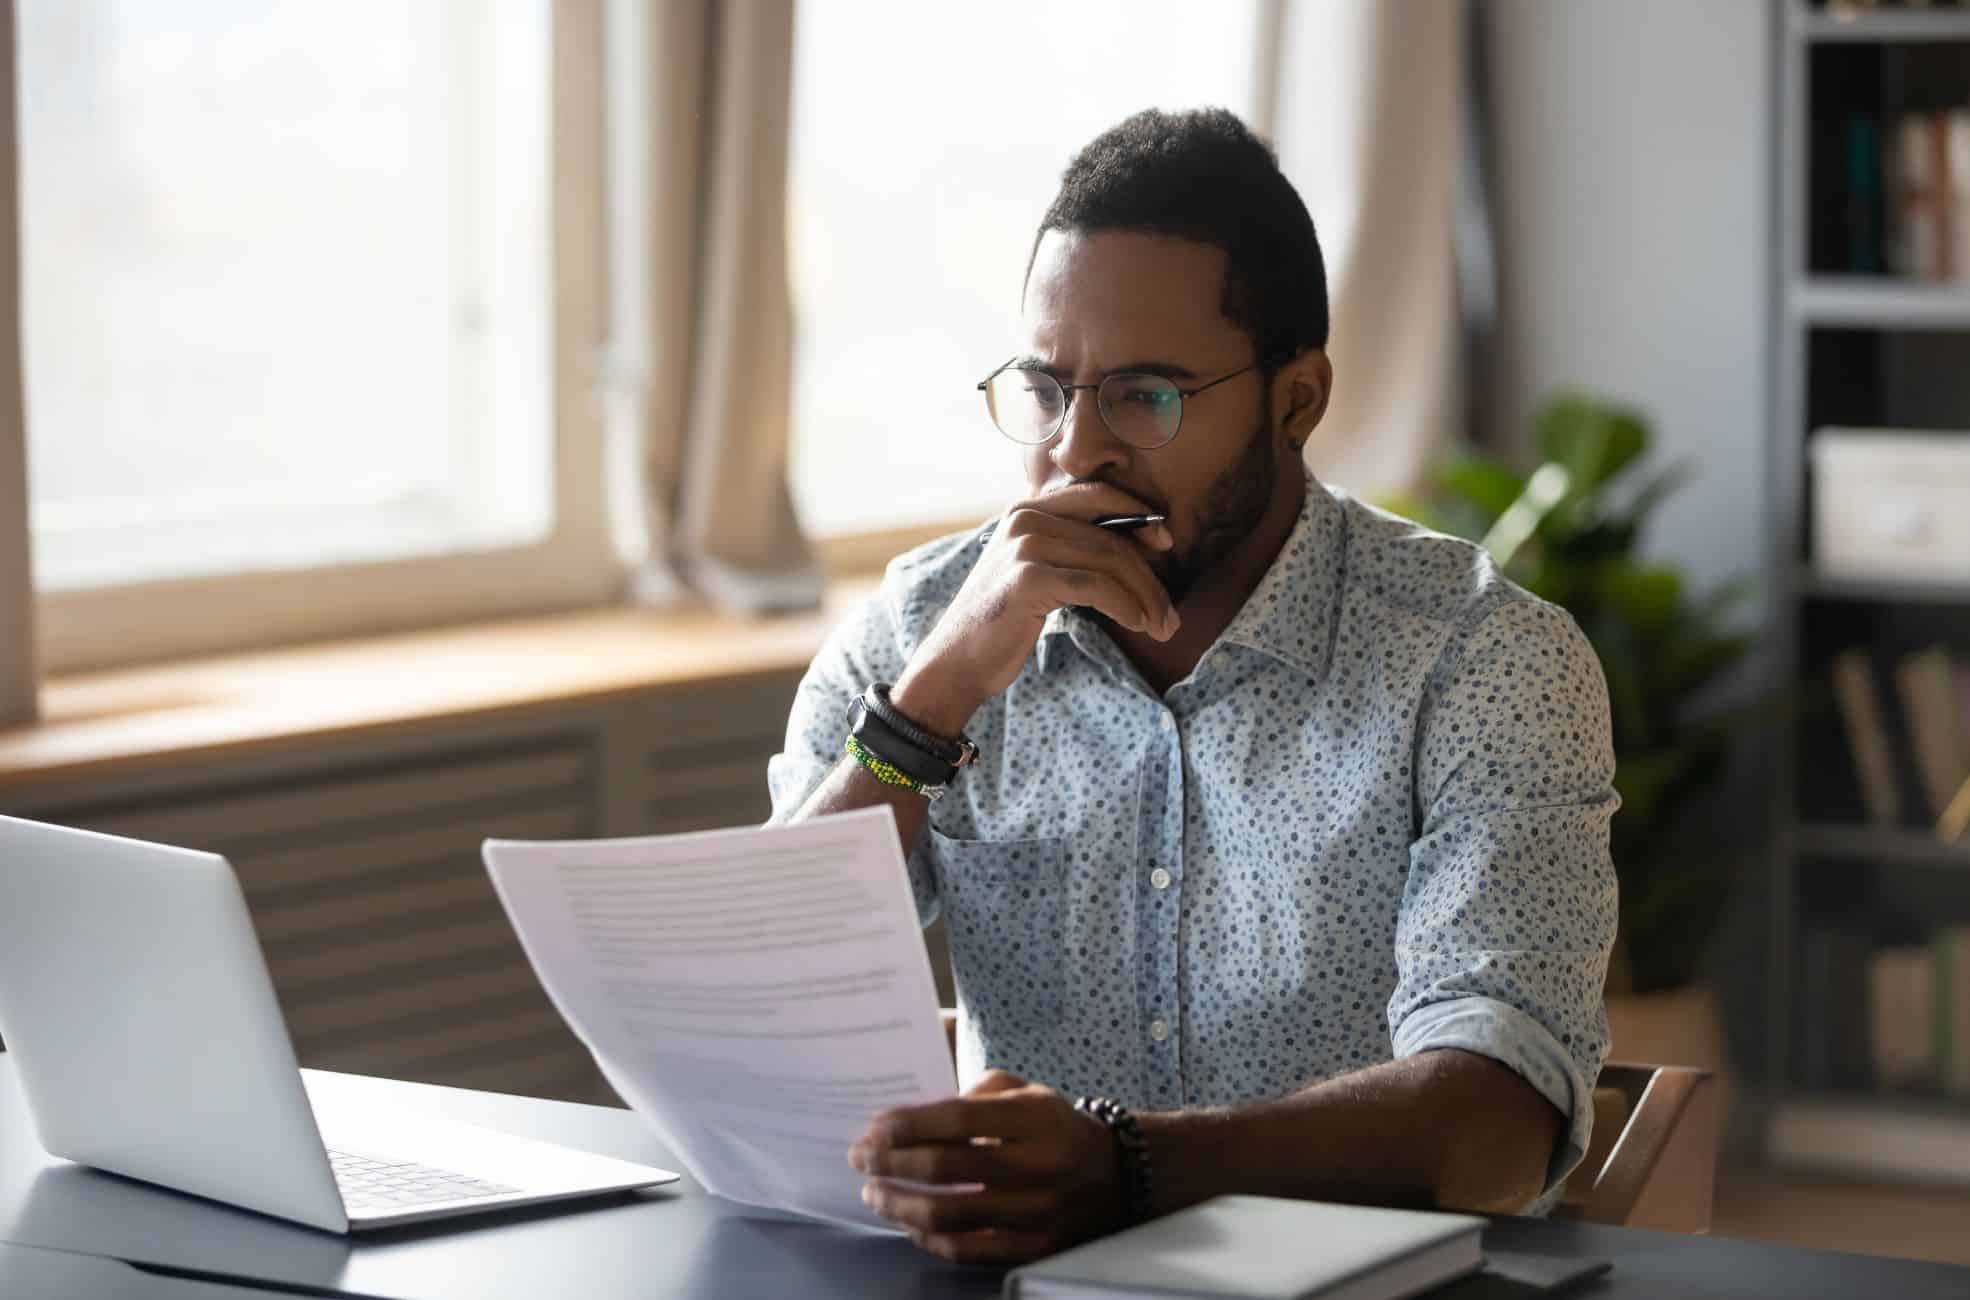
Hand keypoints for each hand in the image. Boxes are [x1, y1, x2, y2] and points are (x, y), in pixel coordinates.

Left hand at [849, 1070, 1124, 1264]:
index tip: (873, 1127)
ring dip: (900, 1204)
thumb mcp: (1023, 1091)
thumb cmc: (1054, 1125)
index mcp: (1032, 1118)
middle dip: (890, 1162)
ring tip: (874, 1193)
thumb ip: (972, 1095)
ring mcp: (1037, 1212)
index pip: (956, 1118)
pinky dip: (931, 1239)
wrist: (1117, 1173)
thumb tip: (912, 1121)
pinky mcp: (1035, 1247)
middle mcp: (1037, 1165)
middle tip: (859, 1157)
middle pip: (946, 1167)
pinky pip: (970, 1250)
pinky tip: (909, 1224)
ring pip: (951, 1215)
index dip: (908, 1124)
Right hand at [892, 484, 1179, 735]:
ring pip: (1110, 562)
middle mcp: (1024, 518)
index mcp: (1026, 510)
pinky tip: (1137, 624)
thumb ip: (1069, 550)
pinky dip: (1126, 606)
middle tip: (1170, 614)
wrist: (956, 661)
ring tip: (1162, 626)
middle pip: (1110, 538)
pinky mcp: (1030, 578)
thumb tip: (1138, 548)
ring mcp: (1025, 545)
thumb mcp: (1033, 572)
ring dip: (1145, 598)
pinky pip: (1097, 587)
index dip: (1139, 516)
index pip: (1098, 497)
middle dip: (1149, 577)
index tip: (1166, 545)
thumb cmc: (1001, 623)